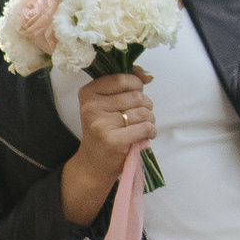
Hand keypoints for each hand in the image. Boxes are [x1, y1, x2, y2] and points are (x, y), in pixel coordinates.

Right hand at [62, 71, 155, 227]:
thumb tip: (148, 76)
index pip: (121, 79)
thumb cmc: (105, 128)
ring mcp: (101, 124)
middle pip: (136, 96)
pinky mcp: (113, 140)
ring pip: (143, 112)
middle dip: (146, 104)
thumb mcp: (106, 103)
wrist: (94, 163)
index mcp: (88, 93)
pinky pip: (145, 127)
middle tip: (141, 114)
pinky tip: (146, 135)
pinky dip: (151, 130)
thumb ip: (124, 84)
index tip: (138, 91)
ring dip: (150, 118)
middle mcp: (91, 107)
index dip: (136, 84)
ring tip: (143, 125)